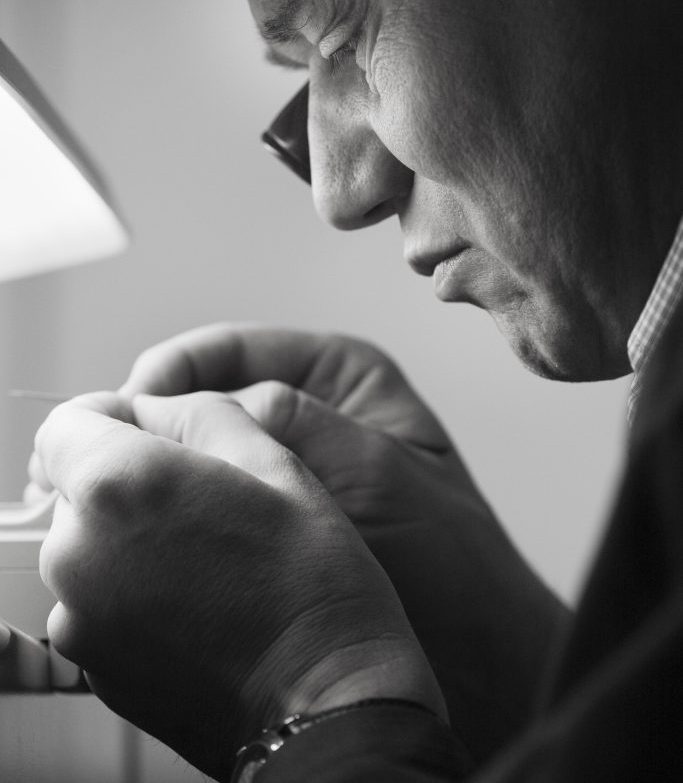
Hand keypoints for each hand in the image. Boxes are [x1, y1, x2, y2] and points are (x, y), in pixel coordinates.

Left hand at [35, 390, 444, 780]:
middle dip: (128, 479)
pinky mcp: (93, 663)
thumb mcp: (271, 459)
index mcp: (119, 485)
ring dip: (130, 536)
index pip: (65, 423)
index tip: (149, 431)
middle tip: (203, 498)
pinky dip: (132, 587)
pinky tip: (197, 599)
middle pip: (78, 486)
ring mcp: (80, 617)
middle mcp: (80, 552)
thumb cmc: (311, 579)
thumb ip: (199, 410)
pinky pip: (97, 598)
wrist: (326, 697)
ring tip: (208, 555)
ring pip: (88, 544)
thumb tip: (156, 407)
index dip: (110, 417)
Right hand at [118, 324, 568, 760]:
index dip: (179, 366)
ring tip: (117, 479)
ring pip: (202, 444)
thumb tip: (207, 406)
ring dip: (161, 458)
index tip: (137, 396)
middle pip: (209, 392)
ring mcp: (283, 463)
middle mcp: (307, 408)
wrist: (471, 649)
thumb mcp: (375, 470)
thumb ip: (298, 425)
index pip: (238, 348)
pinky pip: (211, 494)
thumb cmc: (447, 553)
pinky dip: (179, 501)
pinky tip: (151, 519)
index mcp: (340, 374)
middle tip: (106, 441)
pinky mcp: (266, 515)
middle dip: (158, 414)